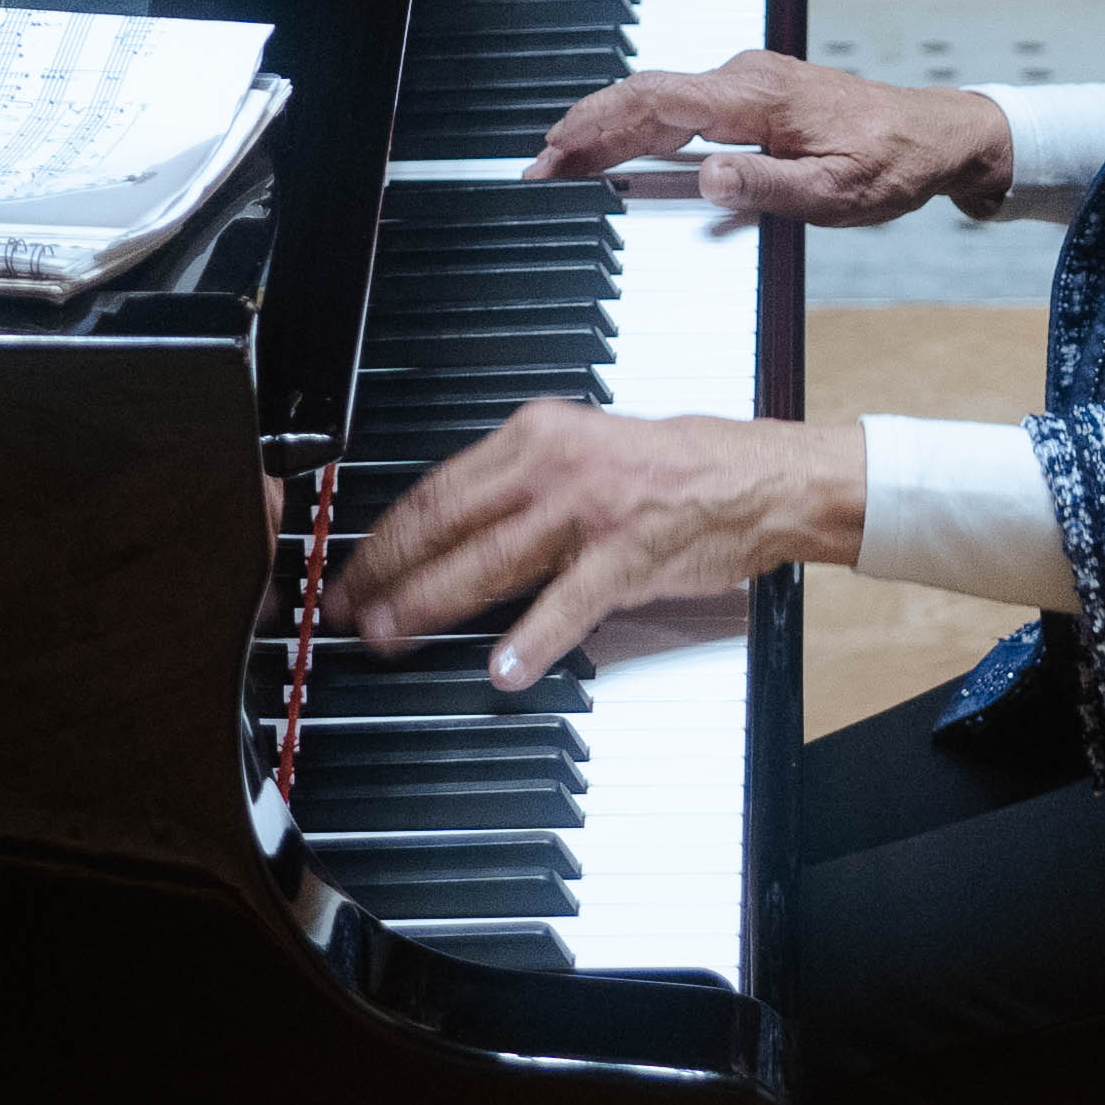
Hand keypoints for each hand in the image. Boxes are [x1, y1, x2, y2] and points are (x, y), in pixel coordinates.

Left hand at [336, 406, 860, 689]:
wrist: (756, 478)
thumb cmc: (672, 467)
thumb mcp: (580, 451)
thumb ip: (516, 484)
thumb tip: (448, 529)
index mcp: (534, 435)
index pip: (436, 489)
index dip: (384, 535)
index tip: (352, 566)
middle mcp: (551, 467)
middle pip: (444, 524)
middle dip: (384, 573)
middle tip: (348, 610)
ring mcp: (586, 514)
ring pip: (486, 562)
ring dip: (428, 604)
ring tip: (391, 635)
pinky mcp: (624, 559)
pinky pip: (565, 605)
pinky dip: (530, 640)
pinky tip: (501, 669)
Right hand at [530, 52, 1019, 226]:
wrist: (935, 135)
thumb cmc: (891, 163)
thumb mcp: (832, 193)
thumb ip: (765, 188)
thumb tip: (706, 179)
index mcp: (757, 98)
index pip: (655, 101)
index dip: (597, 125)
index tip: (555, 154)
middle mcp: (745, 79)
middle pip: (645, 97)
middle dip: (587, 129)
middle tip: (540, 170)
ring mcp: (749, 83)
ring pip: (661, 101)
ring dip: (612, 131)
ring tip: (568, 166)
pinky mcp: (755, 96)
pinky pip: (685, 108)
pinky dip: (644, 131)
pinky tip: (626, 158)